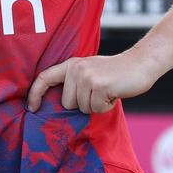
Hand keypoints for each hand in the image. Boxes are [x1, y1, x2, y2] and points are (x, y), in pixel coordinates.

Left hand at [26, 52, 160, 113]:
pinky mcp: (99, 86)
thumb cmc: (115, 73)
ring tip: (108, 91)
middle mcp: (75, 69)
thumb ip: (74, 82)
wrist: (141, 63)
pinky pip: (97, 109)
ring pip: (83, 108)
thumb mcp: (89, 71)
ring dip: (97, 105)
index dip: (34, 93)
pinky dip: (107, 106)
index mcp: (70, 65)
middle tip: (99, 91)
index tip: (31, 108)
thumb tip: (61, 104)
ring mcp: (87, 77)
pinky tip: (114, 93)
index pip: (44, 77)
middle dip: (83, 104)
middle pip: (67, 103)